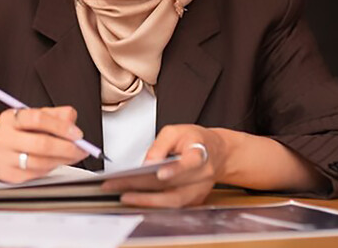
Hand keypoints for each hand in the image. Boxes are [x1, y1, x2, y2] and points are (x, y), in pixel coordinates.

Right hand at [0, 106, 87, 182]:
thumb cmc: (17, 132)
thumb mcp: (34, 116)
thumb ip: (55, 114)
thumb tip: (72, 119)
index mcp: (10, 118)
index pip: (38, 118)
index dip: (61, 126)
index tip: (77, 134)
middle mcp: (4, 137)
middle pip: (41, 144)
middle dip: (67, 148)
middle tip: (82, 149)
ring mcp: (4, 158)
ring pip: (41, 162)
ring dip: (63, 160)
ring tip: (73, 156)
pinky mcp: (9, 175)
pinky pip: (37, 174)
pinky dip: (52, 168)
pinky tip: (57, 162)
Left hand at [101, 124, 226, 207]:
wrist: (218, 153)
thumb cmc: (196, 140)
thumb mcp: (177, 131)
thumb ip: (160, 145)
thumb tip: (146, 163)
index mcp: (200, 154)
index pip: (190, 163)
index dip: (176, 169)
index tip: (160, 173)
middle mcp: (201, 176)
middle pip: (173, 186)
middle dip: (144, 188)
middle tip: (119, 185)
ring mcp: (198, 192)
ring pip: (172, 201)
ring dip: (146, 200)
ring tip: (123, 194)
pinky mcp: (192, 201)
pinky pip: (171, 206)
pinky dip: (152, 204)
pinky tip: (134, 198)